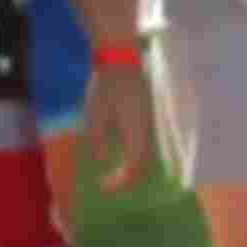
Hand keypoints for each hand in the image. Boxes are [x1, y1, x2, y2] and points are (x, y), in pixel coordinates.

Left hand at [85, 63, 153, 194]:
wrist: (121, 61)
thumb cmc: (105, 87)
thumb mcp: (95, 117)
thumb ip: (100, 141)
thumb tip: (104, 159)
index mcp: (136, 132)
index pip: (134, 167)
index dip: (120, 181)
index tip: (104, 186)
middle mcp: (149, 130)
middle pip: (144, 164)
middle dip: (127, 179)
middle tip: (109, 184)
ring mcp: (151, 123)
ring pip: (148, 154)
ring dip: (133, 167)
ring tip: (115, 172)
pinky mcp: (149, 116)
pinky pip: (146, 142)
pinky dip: (136, 154)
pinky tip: (122, 153)